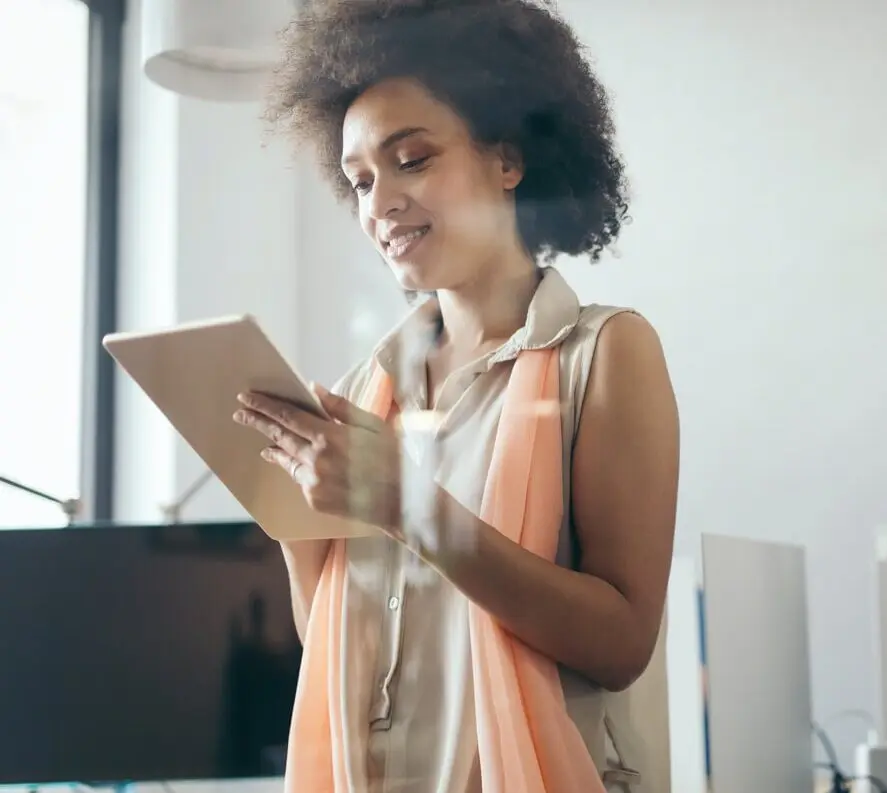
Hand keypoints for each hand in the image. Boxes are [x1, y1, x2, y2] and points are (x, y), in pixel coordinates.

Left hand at [232, 385, 404, 535]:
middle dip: (257, 422)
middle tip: (240, 413)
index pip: (288, 416)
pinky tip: (298, 464)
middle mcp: (317, 460)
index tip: (247, 397)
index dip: (265, 406)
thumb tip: (314, 388)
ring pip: (287, 460)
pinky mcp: (314, 500)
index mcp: (330, 437)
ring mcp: (313, 483)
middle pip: (279, 436)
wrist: (401, 504)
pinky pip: (300, 479)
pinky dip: (298, 469)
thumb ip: (340, 407)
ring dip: (275, 448)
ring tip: (265, 443)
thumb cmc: (392, 460)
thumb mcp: (372, 425)